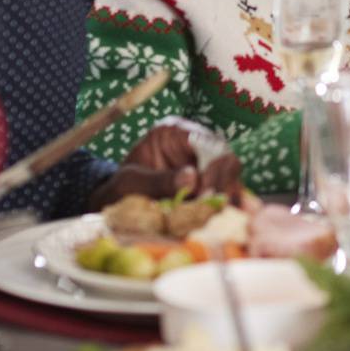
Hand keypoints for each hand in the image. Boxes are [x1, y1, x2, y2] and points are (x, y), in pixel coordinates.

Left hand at [89, 123, 246, 210]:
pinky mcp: (210, 182)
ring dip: (225, 198)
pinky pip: (228, 191)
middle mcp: (195, 143)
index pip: (207, 142)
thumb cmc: (120, 188)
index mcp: (173, 132)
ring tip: (213, 217)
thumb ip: (159, 180)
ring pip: (232, 176)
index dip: (213, 168)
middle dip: (222, 185)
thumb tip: (192, 178)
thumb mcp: (132, 183)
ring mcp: (205, 162)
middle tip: (212, 209)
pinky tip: (221, 218)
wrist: (117, 202)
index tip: (203, 194)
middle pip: (226, 158)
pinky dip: (225, 206)